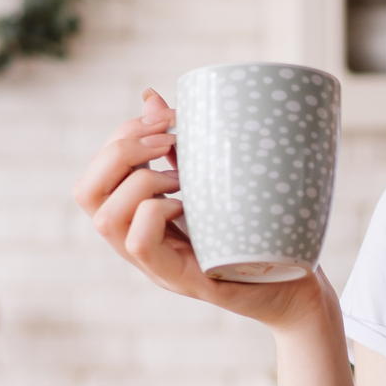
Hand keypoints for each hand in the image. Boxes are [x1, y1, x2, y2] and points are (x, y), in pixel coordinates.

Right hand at [72, 89, 326, 330]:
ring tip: (183, 177)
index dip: (122, 135)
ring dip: (142, 182)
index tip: (168, 119)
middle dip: (121, 152)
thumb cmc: (258, 233)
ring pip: (105, 220)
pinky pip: (140, 245)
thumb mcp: (215, 180)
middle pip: (87, 193)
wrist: (298, 288)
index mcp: (140, 216)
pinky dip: (157, 213)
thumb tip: (151, 97)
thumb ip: (181, 145)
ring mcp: (157, 266)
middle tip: (168, 141)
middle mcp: (138, 242)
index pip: (95, 172)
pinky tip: (187, 205)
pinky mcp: (182, 281)